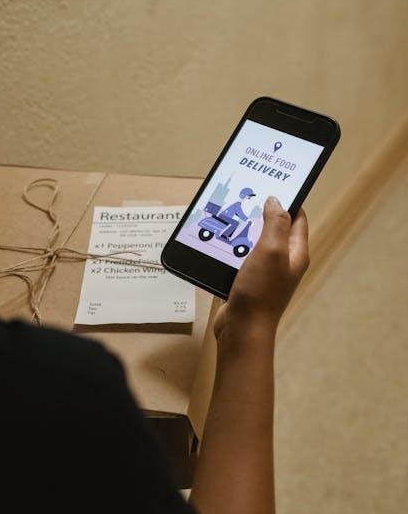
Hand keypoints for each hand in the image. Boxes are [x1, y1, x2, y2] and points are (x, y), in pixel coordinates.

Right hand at [214, 196, 308, 339]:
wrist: (242, 330)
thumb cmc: (260, 292)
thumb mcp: (271, 250)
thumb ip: (276, 223)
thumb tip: (276, 201)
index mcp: (296, 253)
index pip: (297, 218)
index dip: (287, 200)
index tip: (271, 183)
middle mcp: (282, 262)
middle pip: (273, 229)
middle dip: (258, 213)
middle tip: (242, 198)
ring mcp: (264, 273)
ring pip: (252, 243)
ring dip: (240, 231)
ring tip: (225, 217)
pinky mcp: (245, 282)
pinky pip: (238, 259)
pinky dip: (228, 249)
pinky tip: (215, 242)